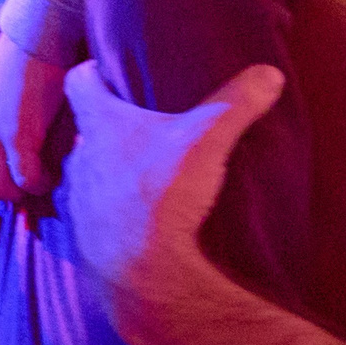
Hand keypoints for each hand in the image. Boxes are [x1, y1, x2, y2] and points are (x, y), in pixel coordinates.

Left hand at [0, 32, 70, 201]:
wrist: (38, 36)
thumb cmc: (28, 60)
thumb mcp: (1, 94)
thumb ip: (0, 120)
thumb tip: (19, 148)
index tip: (19, 180)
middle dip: (7, 193)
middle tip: (31, 184)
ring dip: (20, 192)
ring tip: (41, 181)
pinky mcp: (16, 134)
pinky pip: (25, 178)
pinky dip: (40, 184)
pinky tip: (53, 175)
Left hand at [58, 62, 283, 344]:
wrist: (141, 275)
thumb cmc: (164, 196)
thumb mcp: (207, 141)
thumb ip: (236, 104)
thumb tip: (270, 73)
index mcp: (100, 124)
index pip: (80, 81)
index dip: (91, 72)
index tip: (102, 69)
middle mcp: (78, 158)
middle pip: (83, 129)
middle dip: (103, 126)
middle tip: (130, 123)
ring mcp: (75, 202)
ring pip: (82, 174)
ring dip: (101, 172)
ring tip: (129, 174)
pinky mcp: (79, 241)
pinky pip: (83, 218)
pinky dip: (101, 215)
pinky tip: (123, 222)